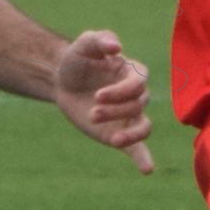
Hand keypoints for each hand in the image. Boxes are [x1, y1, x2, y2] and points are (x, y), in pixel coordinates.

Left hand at [50, 28, 156, 173]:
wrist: (62, 81)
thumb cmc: (77, 59)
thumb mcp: (83, 44)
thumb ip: (100, 40)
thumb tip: (117, 47)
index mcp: (132, 73)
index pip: (139, 84)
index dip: (121, 92)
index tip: (98, 95)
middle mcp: (135, 96)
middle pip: (138, 106)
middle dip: (116, 111)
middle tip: (93, 112)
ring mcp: (128, 117)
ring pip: (143, 127)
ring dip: (130, 134)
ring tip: (113, 139)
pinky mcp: (119, 134)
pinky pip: (138, 148)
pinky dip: (143, 158)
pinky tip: (146, 170)